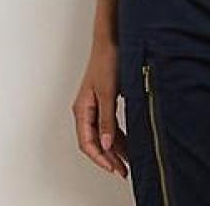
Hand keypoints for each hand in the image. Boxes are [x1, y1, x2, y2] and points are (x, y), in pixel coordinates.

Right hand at [72, 40, 128, 178]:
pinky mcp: (105, 100)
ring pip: (103, 134)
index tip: (113, 168)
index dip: (100, 158)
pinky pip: (110, 124)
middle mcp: (87, 109)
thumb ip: (107, 119)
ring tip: (127, 161)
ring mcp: (96, 105)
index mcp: (82, 109)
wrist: (112, 39)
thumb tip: (106, 143)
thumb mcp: (109, 92)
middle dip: (109, 158)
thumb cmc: (106, 59)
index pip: (87, 142)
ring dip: (115, 148)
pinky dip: (118, 135)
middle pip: (95, 141)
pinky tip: (127, 142)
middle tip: (123, 170)